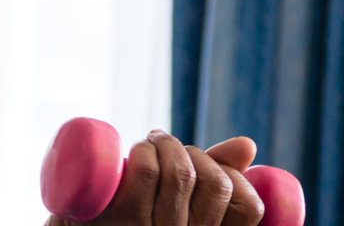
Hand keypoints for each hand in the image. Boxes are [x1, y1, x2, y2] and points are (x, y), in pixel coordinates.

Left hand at [45, 131, 264, 225]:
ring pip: (180, 173)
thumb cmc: (126, 216)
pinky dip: (145, 151)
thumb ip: (212, 180)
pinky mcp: (115, 219)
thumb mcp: (175, 203)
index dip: (232, 177)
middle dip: (194, 153)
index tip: (206, 165)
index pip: (248, 207)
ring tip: (149, 145)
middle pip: (216, 184)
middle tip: (166, 146)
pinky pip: (146, 172)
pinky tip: (136, 152)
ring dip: (166, 145)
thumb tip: (247, 145)